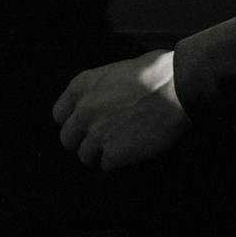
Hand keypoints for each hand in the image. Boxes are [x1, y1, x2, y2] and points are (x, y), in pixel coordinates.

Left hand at [53, 50, 189, 171]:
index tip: (84, 125)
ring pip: (85, 156)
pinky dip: (117, 163)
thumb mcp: (116, 71)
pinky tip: (130, 153)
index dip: (73, 121)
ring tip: (118, 147)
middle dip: (83, 141)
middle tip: (101, 140)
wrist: (176, 89)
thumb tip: (102, 102)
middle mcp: (82, 111)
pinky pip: (106, 166)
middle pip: (67, 139)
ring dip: (99, 154)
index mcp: (80, 86)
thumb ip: (99, 90)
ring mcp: (96, 134)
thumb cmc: (154, 72)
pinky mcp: (114, 153)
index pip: (59, 114)